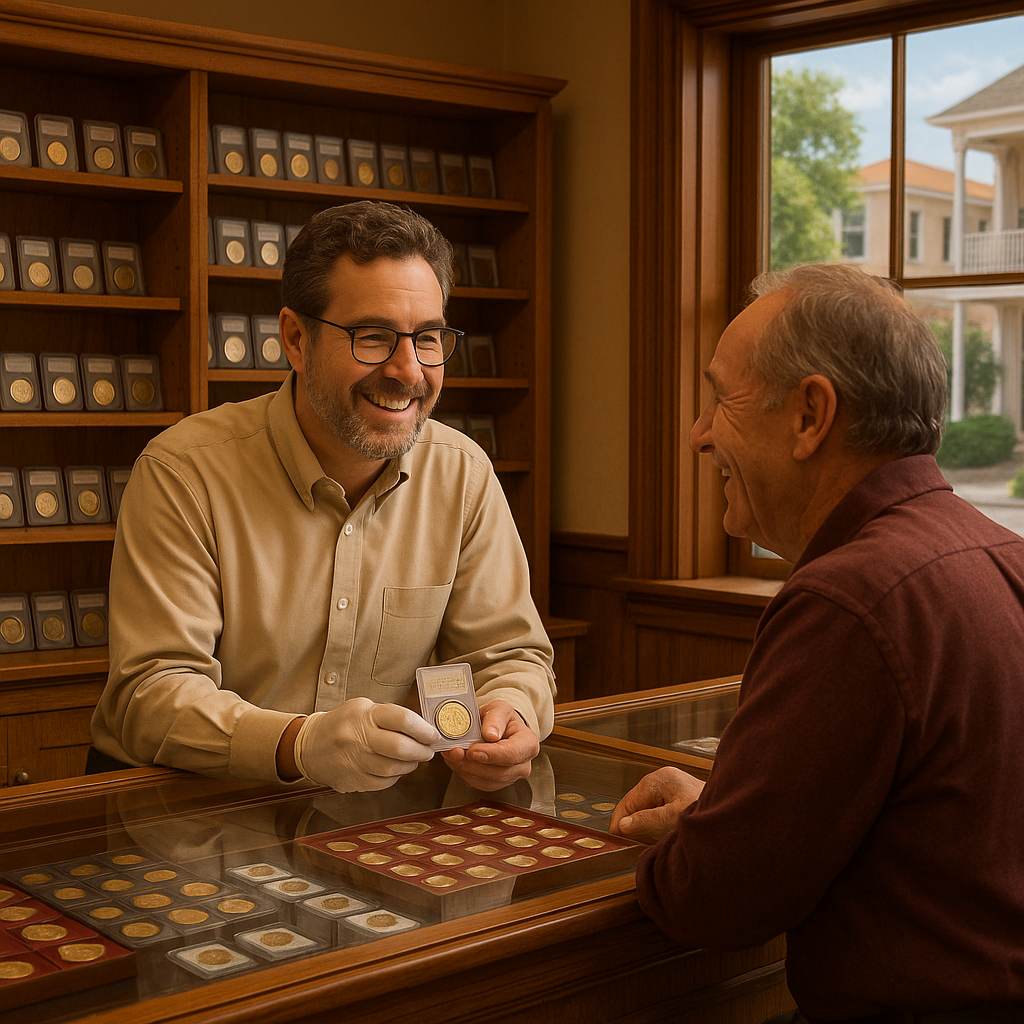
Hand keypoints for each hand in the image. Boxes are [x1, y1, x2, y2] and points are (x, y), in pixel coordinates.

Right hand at [293, 697, 437, 792]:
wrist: (309, 746)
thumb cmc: (343, 724)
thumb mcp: (363, 709)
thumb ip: (390, 716)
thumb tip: (423, 729)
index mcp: (364, 714)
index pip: (402, 719)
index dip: (423, 729)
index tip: (433, 735)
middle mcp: (358, 737)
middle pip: (400, 748)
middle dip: (421, 751)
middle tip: (428, 751)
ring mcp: (354, 761)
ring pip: (393, 768)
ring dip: (410, 765)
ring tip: (414, 760)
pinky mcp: (353, 780)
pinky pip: (383, 782)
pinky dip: (395, 776)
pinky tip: (396, 769)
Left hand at [441, 700, 538, 790]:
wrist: (497, 728)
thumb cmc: (501, 719)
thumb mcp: (499, 709)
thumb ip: (495, 719)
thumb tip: (490, 734)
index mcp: (528, 744)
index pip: (512, 754)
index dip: (491, 755)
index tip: (472, 750)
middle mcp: (523, 765)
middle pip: (498, 772)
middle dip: (473, 764)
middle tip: (455, 751)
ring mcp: (510, 777)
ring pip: (486, 782)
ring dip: (466, 769)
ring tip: (453, 754)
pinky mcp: (496, 784)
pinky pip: (479, 784)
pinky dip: (465, 774)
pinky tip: (457, 761)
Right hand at [609, 766, 704, 844]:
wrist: (737, 814)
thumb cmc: (707, 811)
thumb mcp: (671, 819)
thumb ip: (645, 821)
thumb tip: (623, 825)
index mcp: (659, 780)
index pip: (628, 801)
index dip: (619, 822)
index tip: (614, 840)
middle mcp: (664, 781)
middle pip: (637, 806)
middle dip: (632, 826)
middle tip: (629, 846)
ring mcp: (673, 789)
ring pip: (648, 811)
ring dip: (645, 828)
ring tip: (646, 844)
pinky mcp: (681, 800)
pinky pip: (660, 814)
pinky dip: (657, 827)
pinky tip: (662, 839)